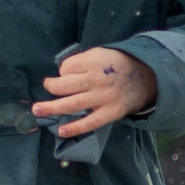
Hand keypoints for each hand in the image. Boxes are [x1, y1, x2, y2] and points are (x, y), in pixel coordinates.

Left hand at [35, 46, 158, 142]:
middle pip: (66, 85)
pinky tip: (61, 131)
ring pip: (72, 104)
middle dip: (51, 87)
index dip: (62, 71)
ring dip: (52, 108)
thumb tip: (60, 75)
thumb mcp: (100, 53)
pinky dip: (74, 127)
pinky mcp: (111, 112)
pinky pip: (90, 122)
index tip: (65, 74)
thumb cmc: (117, 65)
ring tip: (38, 110)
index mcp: (94, 61)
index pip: (67, 68)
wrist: (146, 77)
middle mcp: (97, 79)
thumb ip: (81, 61)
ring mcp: (103, 97)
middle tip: (46, 87)